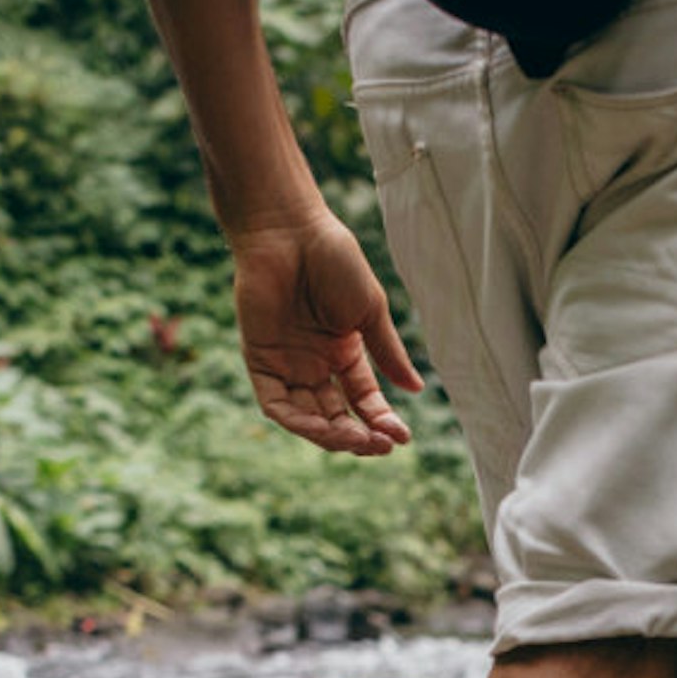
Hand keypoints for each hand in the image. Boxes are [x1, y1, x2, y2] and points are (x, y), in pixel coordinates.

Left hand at [231, 215, 420, 454]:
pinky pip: (276, 404)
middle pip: (336, 415)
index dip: (381, 420)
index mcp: (343, 352)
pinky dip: (297, 422)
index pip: (363, 399)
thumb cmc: (333, 262)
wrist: (290, 233)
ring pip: (308, 417)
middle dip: (358, 435)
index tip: (402, 436)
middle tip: (380, 444)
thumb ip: (388, 352)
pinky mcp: (260, 361)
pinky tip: (321, 429)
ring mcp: (287, 364)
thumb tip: (416, 389)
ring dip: (331, 435)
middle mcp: (314, 364)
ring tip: (356, 440)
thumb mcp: (369, 311)